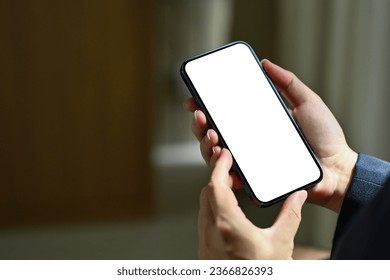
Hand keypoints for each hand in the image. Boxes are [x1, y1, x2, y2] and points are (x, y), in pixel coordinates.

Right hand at [184, 60, 357, 212]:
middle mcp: (248, 142)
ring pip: (215, 155)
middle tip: (201, 116)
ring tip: (212, 136)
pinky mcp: (254, 180)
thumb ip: (288, 82)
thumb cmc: (325, 137)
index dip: (205, 107)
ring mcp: (249, 162)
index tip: (193, 99)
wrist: (337, 168)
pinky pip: (230, 177)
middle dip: (199, 125)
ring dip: (206, 144)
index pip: (224, 115)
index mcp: (256, 124)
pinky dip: (220, 169)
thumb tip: (265, 63)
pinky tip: (220, 157)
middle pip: (213, 134)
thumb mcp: (307, 102)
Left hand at [198, 148, 306, 258]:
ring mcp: (205, 242)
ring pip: (204, 206)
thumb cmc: (262, 274)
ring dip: (215, 192)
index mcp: (227, 225)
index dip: (219, 166)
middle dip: (218, 176)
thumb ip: (290, 215)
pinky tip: (229, 210)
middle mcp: (211, 231)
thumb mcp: (281, 244)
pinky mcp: (205, 251)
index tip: (225, 155)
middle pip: (207, 192)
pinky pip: (205, 220)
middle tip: (232, 169)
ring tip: (232, 186)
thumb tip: (298, 196)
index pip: (216, 185)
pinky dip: (213, 207)